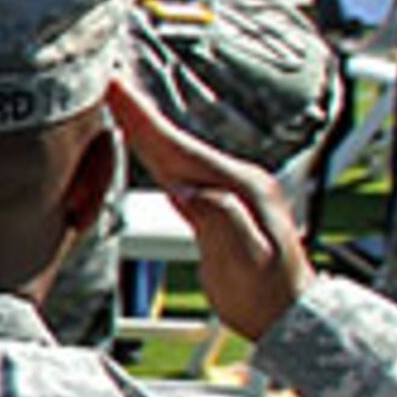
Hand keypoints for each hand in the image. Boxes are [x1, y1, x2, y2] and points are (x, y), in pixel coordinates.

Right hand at [105, 76, 312, 339]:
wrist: (289, 315)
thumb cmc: (266, 295)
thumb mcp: (244, 262)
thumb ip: (218, 220)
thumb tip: (184, 190)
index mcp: (239, 188)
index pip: (179, 148)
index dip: (142, 119)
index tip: (116, 89)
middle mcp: (236, 181)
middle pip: (175, 142)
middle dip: (138, 112)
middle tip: (107, 81)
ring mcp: (229, 190)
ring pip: (176, 153)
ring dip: (144, 128)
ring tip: (118, 105)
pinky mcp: (220, 203)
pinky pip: (181, 169)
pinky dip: (157, 152)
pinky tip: (146, 147)